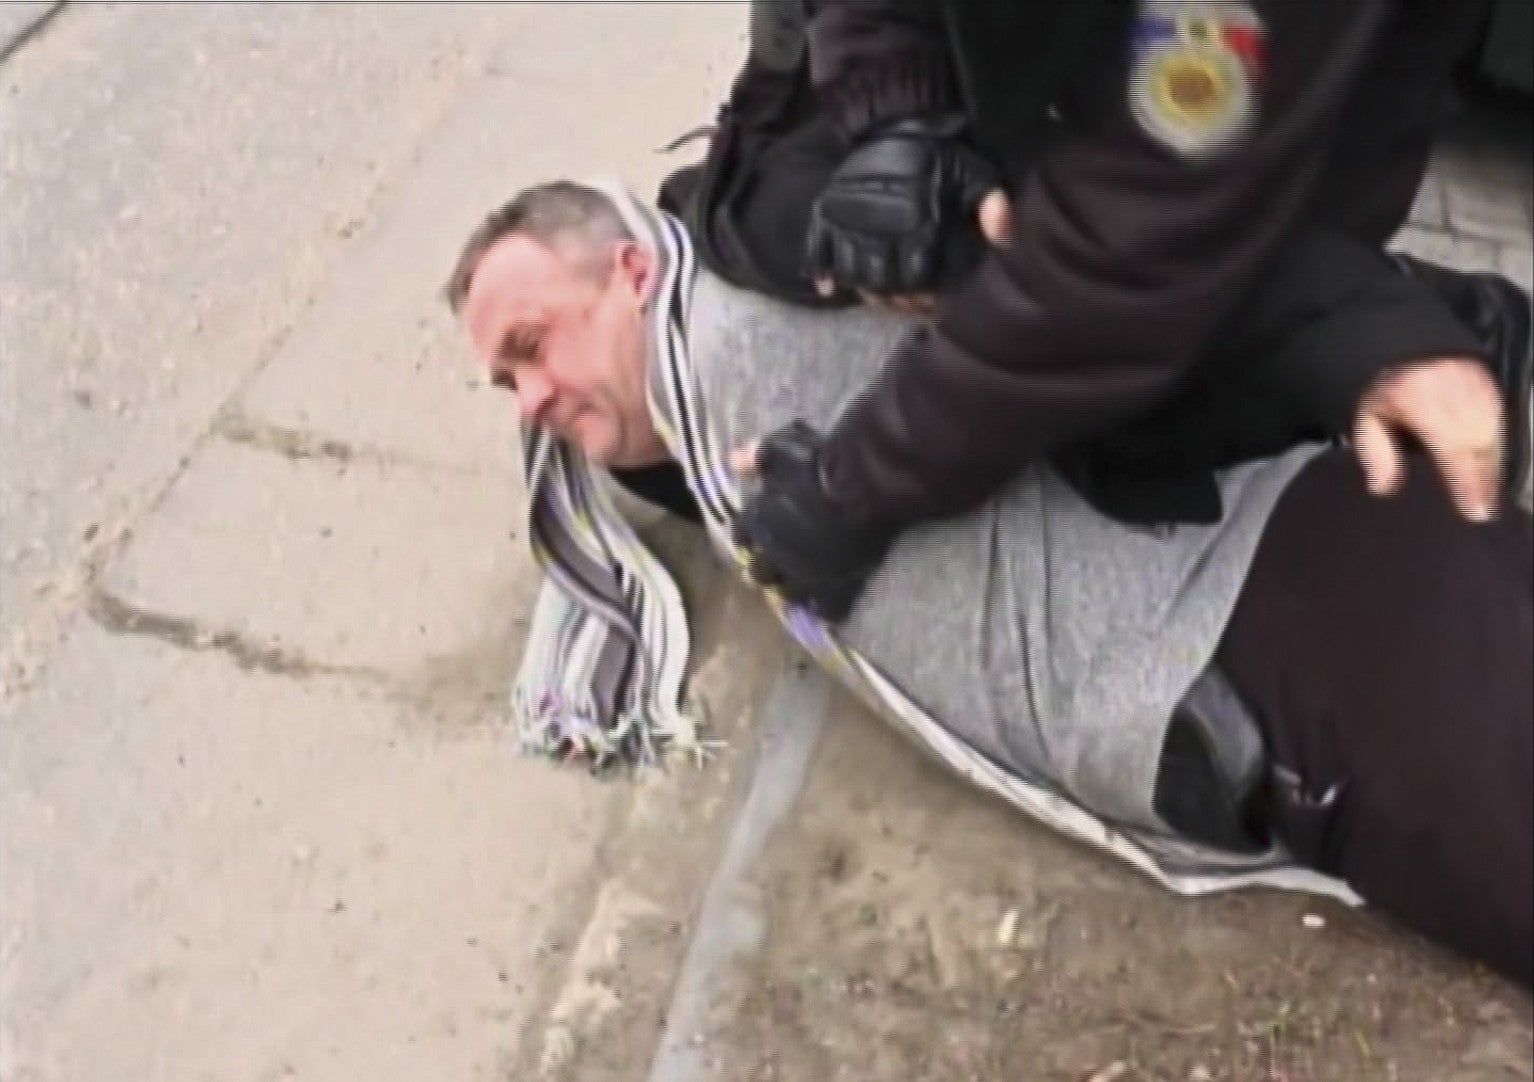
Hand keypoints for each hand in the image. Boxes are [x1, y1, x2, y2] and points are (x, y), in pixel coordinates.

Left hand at [730, 422, 893, 622]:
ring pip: (788, 595)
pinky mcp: (834, 588)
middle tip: (778, 562)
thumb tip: (733, 461)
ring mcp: (804, 575)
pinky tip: (830, 599)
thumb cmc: (819, 464)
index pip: (742, 536)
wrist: (862, 487)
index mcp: (758, 523)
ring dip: (792, 588)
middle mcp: (774, 555)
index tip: (759, 532)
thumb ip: (757, 457)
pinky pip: (826, 608)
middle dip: (766, 568)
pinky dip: (826, 606)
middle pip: (759, 573)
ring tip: (803, 582)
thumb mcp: (783, 449)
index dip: (750, 534)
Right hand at [805, 114, 1000, 309]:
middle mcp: (879, 224)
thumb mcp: (977, 173)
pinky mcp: (827, 212)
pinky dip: (821, 272)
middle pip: (883, 282)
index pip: (917, 278)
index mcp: (918, 219)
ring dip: (867, 289)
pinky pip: (816, 250)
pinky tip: (828, 288)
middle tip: (908, 298)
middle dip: (897, 296)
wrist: (895, 121)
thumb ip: (993, 206)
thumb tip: (1003, 241)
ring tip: (883, 293)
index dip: (926, 293)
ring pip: (853, 273)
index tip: (933, 294)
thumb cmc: (940, 154)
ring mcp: (849, 219)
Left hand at [1352, 357, 1505, 520]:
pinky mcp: (1491, 379)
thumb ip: (1375, 452)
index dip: (1466, 481)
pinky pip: (1502, 415)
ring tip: (1492, 492)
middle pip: (1480, 441)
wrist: (1407, 342)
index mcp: (1422, 399)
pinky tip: (1496, 461)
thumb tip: (1381, 488)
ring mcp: (1478, 382)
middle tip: (1486, 509)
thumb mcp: (1367, 418)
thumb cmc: (1385, 388)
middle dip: (1485, 478)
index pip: (1451, 446)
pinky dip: (1501, 439)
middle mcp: (1456, 391)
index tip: (1475, 510)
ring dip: (1496, 462)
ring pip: (1495, 429)